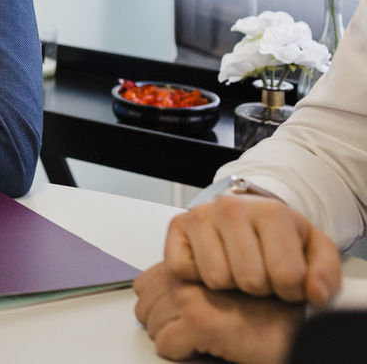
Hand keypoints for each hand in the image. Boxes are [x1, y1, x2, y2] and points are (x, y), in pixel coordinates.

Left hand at [134, 262, 303, 363]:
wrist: (298, 327)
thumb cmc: (264, 308)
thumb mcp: (221, 280)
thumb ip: (190, 278)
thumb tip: (150, 292)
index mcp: (192, 261)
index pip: (145, 282)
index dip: (159, 303)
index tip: (178, 313)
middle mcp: (189, 275)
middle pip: (145, 305)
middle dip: (163, 322)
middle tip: (190, 329)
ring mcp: (191, 297)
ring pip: (152, 325)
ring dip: (172, 337)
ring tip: (201, 337)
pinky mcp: (198, 322)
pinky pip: (166, 346)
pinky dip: (181, 353)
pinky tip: (205, 348)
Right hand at [164, 193, 340, 304]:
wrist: (246, 215)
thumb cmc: (278, 237)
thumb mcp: (314, 249)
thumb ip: (325, 272)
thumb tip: (315, 293)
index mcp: (271, 212)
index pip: (287, 275)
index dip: (291, 291)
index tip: (288, 282)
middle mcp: (231, 208)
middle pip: (250, 280)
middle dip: (259, 289)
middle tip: (261, 276)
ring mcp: (200, 215)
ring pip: (216, 278)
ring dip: (229, 284)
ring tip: (237, 270)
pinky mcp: (176, 226)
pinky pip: (183, 270)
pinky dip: (197, 276)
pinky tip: (212, 263)